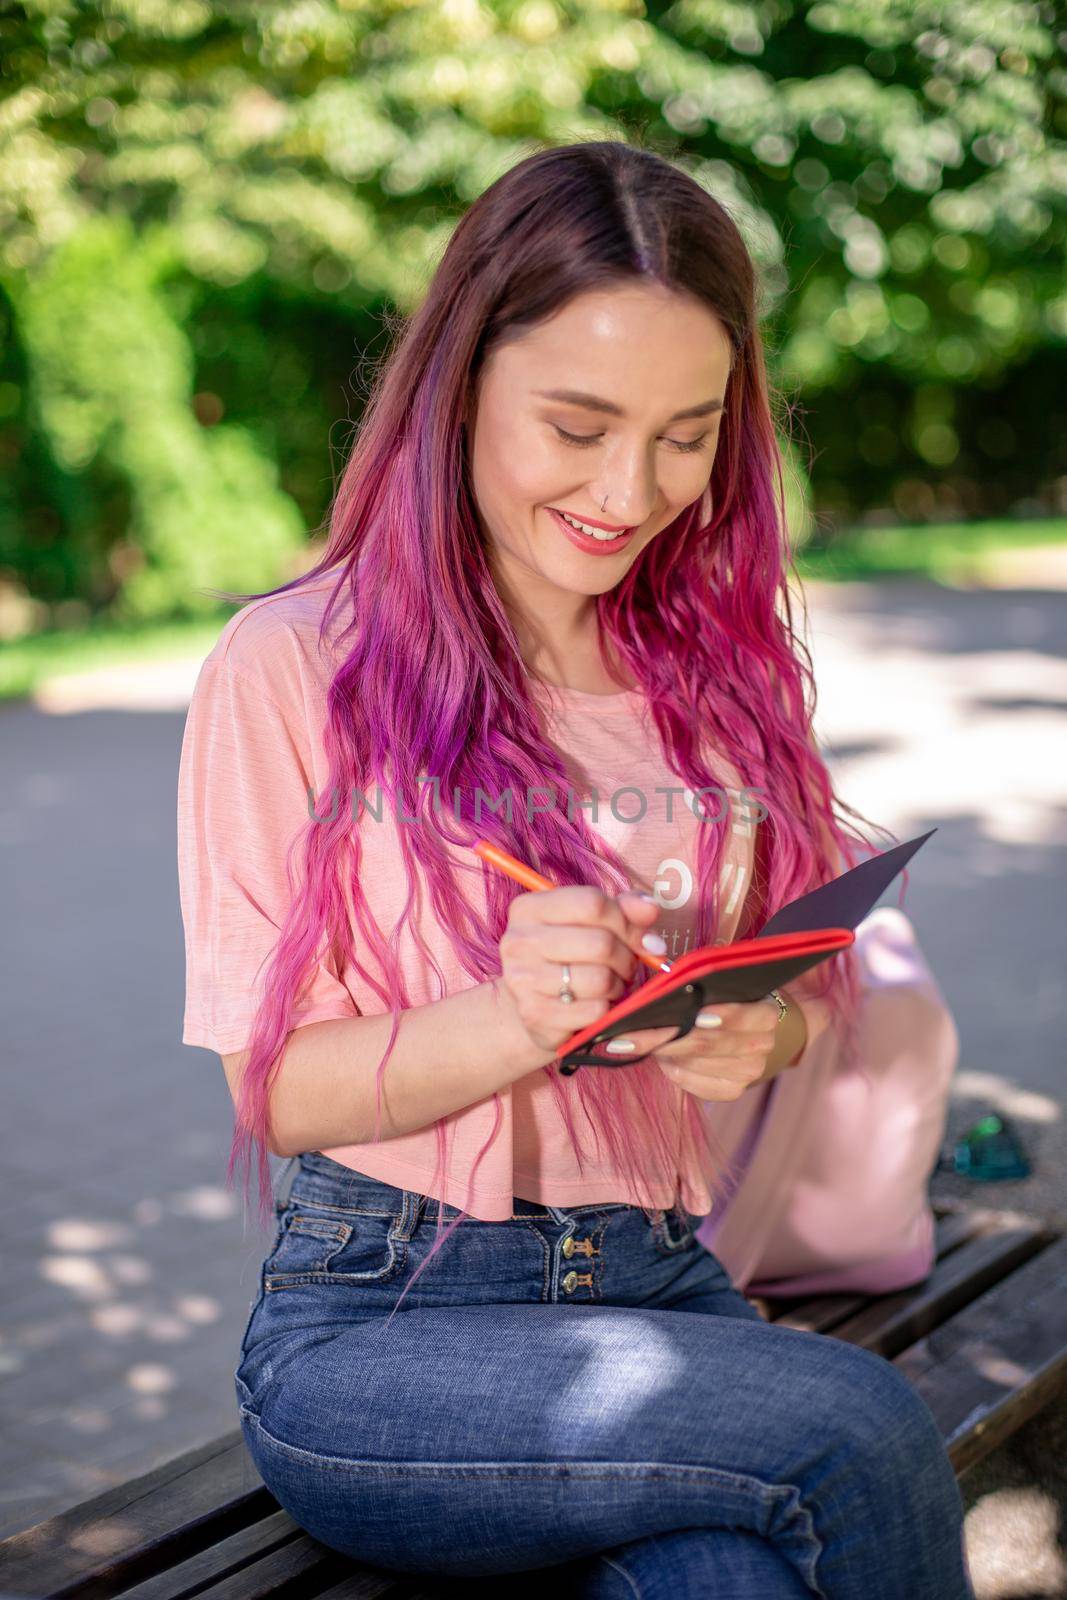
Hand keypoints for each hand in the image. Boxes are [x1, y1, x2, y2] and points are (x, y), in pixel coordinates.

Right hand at [497, 885, 662, 1069]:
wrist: (535, 1007)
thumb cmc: (569, 957)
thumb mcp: (593, 924)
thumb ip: (624, 909)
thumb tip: (650, 909)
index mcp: (529, 908)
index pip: (593, 904)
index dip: (626, 922)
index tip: (638, 938)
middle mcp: (518, 941)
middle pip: (600, 943)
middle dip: (625, 958)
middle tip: (625, 966)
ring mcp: (522, 979)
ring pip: (600, 979)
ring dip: (616, 985)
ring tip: (609, 985)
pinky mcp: (533, 1014)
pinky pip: (594, 1011)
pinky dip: (606, 1010)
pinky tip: (596, 1005)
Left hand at [605, 997, 794, 1103]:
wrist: (744, 1030)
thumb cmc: (723, 999)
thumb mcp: (717, 984)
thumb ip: (693, 979)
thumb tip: (654, 966)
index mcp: (765, 1012)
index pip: (736, 1014)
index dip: (709, 1014)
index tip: (680, 1015)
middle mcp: (762, 1044)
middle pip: (706, 1043)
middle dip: (663, 1038)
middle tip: (626, 1037)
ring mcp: (750, 1070)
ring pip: (694, 1064)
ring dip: (665, 1053)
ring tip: (647, 1041)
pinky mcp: (734, 1090)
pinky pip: (694, 1085)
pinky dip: (675, 1071)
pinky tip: (666, 1060)